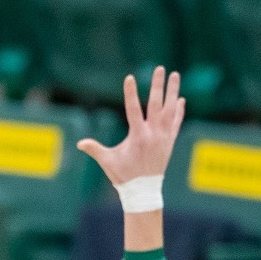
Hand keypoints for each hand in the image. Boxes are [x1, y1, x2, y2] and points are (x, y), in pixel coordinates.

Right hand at [76, 66, 185, 187]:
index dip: (130, 93)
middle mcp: (153, 134)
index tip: (130, 77)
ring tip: (175, 75)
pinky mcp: (170, 142)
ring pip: (170, 110)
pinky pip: (176, 122)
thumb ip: (94, 149)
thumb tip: (79, 143)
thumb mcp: (107, 161)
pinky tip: (180, 99)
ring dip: (173, 91)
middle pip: (157, 104)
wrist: (144, 191)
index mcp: (138, 136)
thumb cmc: (124, 175)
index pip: (133, 109)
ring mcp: (164, 137)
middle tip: (160, 68)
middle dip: (158, 85)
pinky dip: (179, 110)